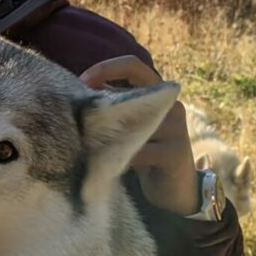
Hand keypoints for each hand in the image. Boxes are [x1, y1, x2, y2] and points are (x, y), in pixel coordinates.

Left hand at [79, 56, 197, 214]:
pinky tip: (105, 163)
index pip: (134, 65)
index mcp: (158, 93)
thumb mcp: (133, 125)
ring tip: (87, 143)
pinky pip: (141, 150)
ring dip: (109, 131)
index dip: (106, 68)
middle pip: (136, 88)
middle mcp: (171, 105)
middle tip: (79, 109)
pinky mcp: (175, 153)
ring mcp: (176, 128)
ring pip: (136, 122)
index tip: (81, 81)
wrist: (175, 190)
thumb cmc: (148, 153)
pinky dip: (120, 155)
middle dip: (105, 97)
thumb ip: (117, 106)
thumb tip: (80, 93)